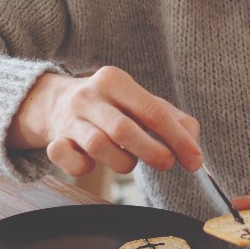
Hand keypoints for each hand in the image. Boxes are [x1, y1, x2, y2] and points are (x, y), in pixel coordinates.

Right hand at [7, 67, 201, 177]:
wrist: (55, 103)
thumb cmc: (111, 106)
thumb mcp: (139, 102)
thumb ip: (171, 118)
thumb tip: (194, 141)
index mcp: (116, 80)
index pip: (153, 111)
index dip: (178, 139)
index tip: (195, 161)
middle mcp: (90, 96)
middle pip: (124, 129)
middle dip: (152, 152)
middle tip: (167, 163)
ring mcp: (69, 118)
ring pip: (99, 146)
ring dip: (122, 162)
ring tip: (129, 160)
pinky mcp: (54, 141)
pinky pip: (71, 162)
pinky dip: (86, 168)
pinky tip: (93, 163)